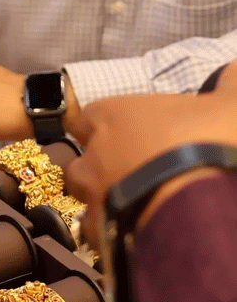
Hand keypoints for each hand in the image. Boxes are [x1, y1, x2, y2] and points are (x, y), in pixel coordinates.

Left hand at [65, 92, 236, 247]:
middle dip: (97, 167)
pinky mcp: (100, 233)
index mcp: (112, 117)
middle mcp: (93, 156)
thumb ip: (228, 84)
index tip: (118, 133)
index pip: (86, 118)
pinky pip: (95, 232)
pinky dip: (108, 231)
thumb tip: (233, 68)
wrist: (201, 207)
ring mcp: (92, 197)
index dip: (100, 126)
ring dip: (99, 199)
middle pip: (79, 161)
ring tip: (128, 204)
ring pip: (82, 198)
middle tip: (128, 173)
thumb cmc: (211, 143)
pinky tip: (130, 232)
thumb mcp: (230, 106)